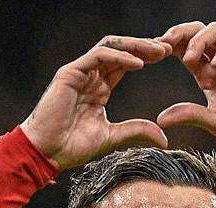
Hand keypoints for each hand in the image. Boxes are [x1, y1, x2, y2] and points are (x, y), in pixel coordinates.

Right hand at [22, 36, 171, 169]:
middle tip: (169, 48)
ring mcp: (80, 72)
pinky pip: (98, 56)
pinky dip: (119, 57)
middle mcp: (90, 76)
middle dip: (145, 46)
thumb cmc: (72, 147)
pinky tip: (138, 63)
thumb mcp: (113, 138)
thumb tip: (165, 139)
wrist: (46, 153)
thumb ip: (136, 132)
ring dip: (136, 46)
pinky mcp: (70, 73)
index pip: (125, 64)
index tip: (168, 58)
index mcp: (99, 88)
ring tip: (159, 51)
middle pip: (121, 50)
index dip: (146, 57)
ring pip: (111, 47)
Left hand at [155, 22, 215, 152]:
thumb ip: (191, 116)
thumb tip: (160, 119)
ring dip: (201, 39)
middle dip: (181, 34)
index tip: (153, 53)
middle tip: (164, 44)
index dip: (170, 47)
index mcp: (208, 75)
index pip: (185, 50)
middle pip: (198, 33)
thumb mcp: (215, 123)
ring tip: (192, 57)